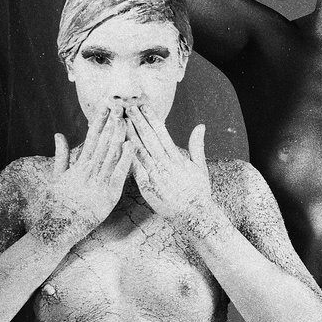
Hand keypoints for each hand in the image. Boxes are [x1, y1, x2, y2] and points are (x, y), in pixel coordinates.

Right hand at [38, 108, 134, 246]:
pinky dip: (125, 160)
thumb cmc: (58, 203)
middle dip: (111, 124)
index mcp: (78, 166)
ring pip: (111, 155)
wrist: (59, 227)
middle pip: (102, 143)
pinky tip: (131, 146)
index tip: (104, 106)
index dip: (98, 122)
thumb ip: (61, 155)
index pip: (90, 138)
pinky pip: (119, 175)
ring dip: (119, 137)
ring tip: (126, 120)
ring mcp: (99, 183)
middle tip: (119, 106)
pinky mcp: (108, 195)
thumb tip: (59, 134)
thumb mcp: (57, 177)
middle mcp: (89, 171)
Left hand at [126, 108, 214, 224]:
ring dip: (129, 135)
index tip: (144, 105)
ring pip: (140, 151)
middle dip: (138, 121)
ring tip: (120, 122)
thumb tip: (200, 126)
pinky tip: (119, 147)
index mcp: (177, 158)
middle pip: (149, 138)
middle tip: (127, 106)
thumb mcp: (201, 167)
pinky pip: (135, 170)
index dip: (152, 118)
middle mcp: (166, 164)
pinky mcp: (148, 187)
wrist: (195, 216)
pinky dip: (127, 157)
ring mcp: (156, 175)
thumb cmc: (199, 193)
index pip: (162, 133)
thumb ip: (197, 146)